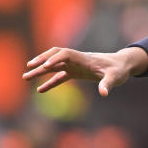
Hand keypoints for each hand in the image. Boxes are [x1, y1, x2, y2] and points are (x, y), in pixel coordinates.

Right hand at [22, 47, 147, 96]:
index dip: (56, 58)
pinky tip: (40, 90)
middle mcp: (77, 60)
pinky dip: (50, 82)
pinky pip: (60, 76)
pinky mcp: (76, 73)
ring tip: (25, 76)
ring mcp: (75, 66)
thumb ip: (108, 84)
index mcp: (85, 58)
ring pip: (54, 66)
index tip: (46, 66)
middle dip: (41, 61)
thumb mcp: (115, 77)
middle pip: (55, 57)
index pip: (66, 54)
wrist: (122, 65)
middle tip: (28, 68)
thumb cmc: (119, 70)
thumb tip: (104, 93)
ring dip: (40, 70)